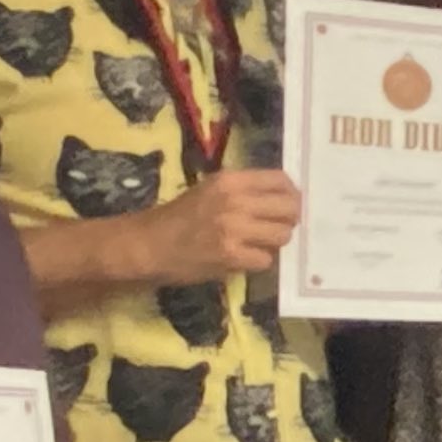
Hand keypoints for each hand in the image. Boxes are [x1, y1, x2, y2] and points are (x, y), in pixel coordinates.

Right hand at [144, 167, 301, 283]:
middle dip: (289, 220)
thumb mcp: (211, 190)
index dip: (292, 194)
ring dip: (274, 242)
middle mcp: (235, 200)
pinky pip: (265, 259)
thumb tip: (283, 198)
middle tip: (279, 227)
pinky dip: (258, 261)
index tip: (290, 204)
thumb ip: (244, 190)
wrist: (149, 244)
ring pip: (282, 235)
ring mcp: (234, 228)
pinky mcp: (231, 255)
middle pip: (289, 208)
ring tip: (259, 243)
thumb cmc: (180, 216)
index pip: (280, 181)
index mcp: (231, 180)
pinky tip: (244, 258)